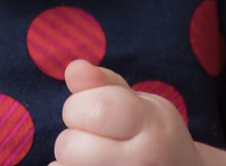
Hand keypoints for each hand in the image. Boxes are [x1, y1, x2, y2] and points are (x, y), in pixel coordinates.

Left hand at [52, 60, 202, 165]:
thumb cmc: (155, 135)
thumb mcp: (142, 104)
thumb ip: (105, 84)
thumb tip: (73, 68)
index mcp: (150, 125)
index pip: (95, 110)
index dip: (80, 105)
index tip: (91, 108)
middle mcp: (140, 160)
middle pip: (70, 145)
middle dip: (73, 135)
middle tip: (95, 137)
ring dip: (70, 160)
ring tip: (97, 157)